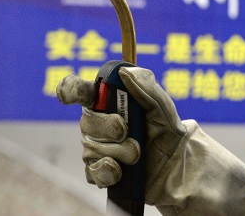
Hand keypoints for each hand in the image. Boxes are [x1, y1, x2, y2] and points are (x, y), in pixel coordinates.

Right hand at [57, 67, 187, 191]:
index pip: (83, 91)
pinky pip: (92, 172)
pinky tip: (120, 171)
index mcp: (111, 102)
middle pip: (86, 121)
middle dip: (108, 127)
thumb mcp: (163, 109)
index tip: (68, 93)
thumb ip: (147, 89)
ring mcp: (96, 149)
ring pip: (90, 148)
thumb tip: (125, 71)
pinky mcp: (98, 173)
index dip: (71, 89)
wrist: (176, 167)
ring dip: (118, 151)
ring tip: (137, 154)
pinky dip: (108, 171)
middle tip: (128, 132)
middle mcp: (99, 124)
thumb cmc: (167, 132)